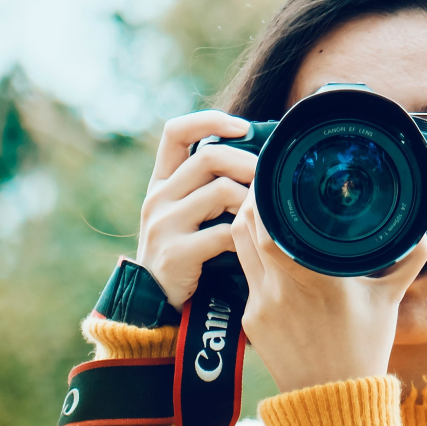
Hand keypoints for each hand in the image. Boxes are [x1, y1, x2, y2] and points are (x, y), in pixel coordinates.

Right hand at [136, 110, 257, 308]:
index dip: (210, 120)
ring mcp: (164, 224)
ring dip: (251, 201)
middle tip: (271, 178)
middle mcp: (158, 197)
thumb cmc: (185, 254)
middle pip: (209, 157)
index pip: (175, 132)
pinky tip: (253, 244)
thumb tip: (259, 159)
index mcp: (162, 182)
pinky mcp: (176, 252)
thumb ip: (208, 187)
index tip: (244, 127)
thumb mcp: (187, 214)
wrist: (155, 304)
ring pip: (221, 191)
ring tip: (264, 214)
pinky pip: (223, 233)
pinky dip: (245, 236)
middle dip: (248, 163)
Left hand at [229, 193, 426, 392]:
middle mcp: (281, 289)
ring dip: (246, 225)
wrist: (333, 400)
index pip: (270, 227)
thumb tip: (422, 230)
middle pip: (244, 228)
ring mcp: (260, 305)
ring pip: (238, 248)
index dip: (263, 197)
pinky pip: (245, 275)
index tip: (274, 177)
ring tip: (262, 210)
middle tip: (266, 186)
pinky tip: (266, 250)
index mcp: (317, 278)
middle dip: (252, 202)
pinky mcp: (249, 320)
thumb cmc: (363, 350)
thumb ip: (407, 260)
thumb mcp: (390, 301)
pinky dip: (252, 257)